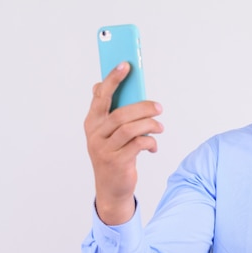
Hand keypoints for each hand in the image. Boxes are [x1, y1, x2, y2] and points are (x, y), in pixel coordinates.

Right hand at [84, 62, 163, 224]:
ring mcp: (105, 149)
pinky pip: (138, 144)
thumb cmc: (113, 153)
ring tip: (159, 127)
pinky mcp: (117, 162)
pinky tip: (153, 146)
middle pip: (120, 113)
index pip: (101, 95)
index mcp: (92, 122)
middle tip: (158, 107)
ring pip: (130, 128)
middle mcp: (95, 134)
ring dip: (150, 125)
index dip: (113, 79)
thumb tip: (104, 84)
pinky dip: (150, 142)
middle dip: (143, 107)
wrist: (111, 188)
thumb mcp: (108, 132)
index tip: (126, 64)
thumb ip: (110, 110)